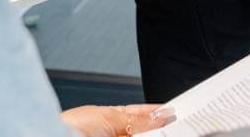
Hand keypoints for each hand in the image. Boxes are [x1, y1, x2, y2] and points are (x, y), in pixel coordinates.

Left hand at [60, 104, 174, 135]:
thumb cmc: (73, 127)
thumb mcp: (111, 118)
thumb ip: (137, 120)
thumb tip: (160, 116)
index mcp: (109, 116)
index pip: (139, 114)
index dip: (156, 113)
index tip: (173, 114)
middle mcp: (112, 132)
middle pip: (143, 131)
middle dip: (159, 129)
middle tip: (175, 127)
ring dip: (156, 135)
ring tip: (169, 134)